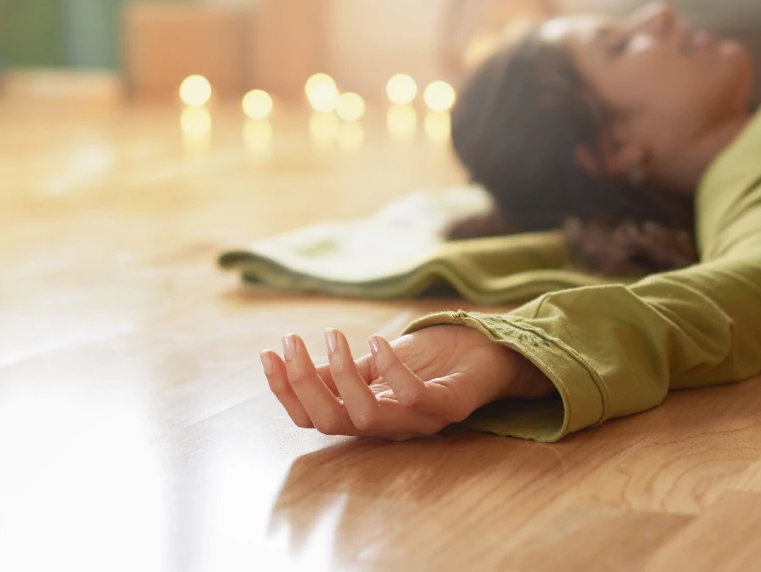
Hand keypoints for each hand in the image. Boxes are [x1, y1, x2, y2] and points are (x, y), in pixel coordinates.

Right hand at [260, 324, 553, 439]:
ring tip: (330, 334)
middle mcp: (390, 426)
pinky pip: (412, 397)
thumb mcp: (379, 361)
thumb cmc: (435, 360)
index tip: (266, 354)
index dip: (286, 392)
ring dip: (340, 375)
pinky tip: (376, 339)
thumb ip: (344, 371)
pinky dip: (389, 369)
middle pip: (331, 422)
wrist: (494, 352)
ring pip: (365, 415)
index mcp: (368, 414)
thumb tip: (293, 365)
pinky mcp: (450, 406)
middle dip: (302, 384)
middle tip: (290, 341)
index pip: (315, 418)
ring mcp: (420, 420)